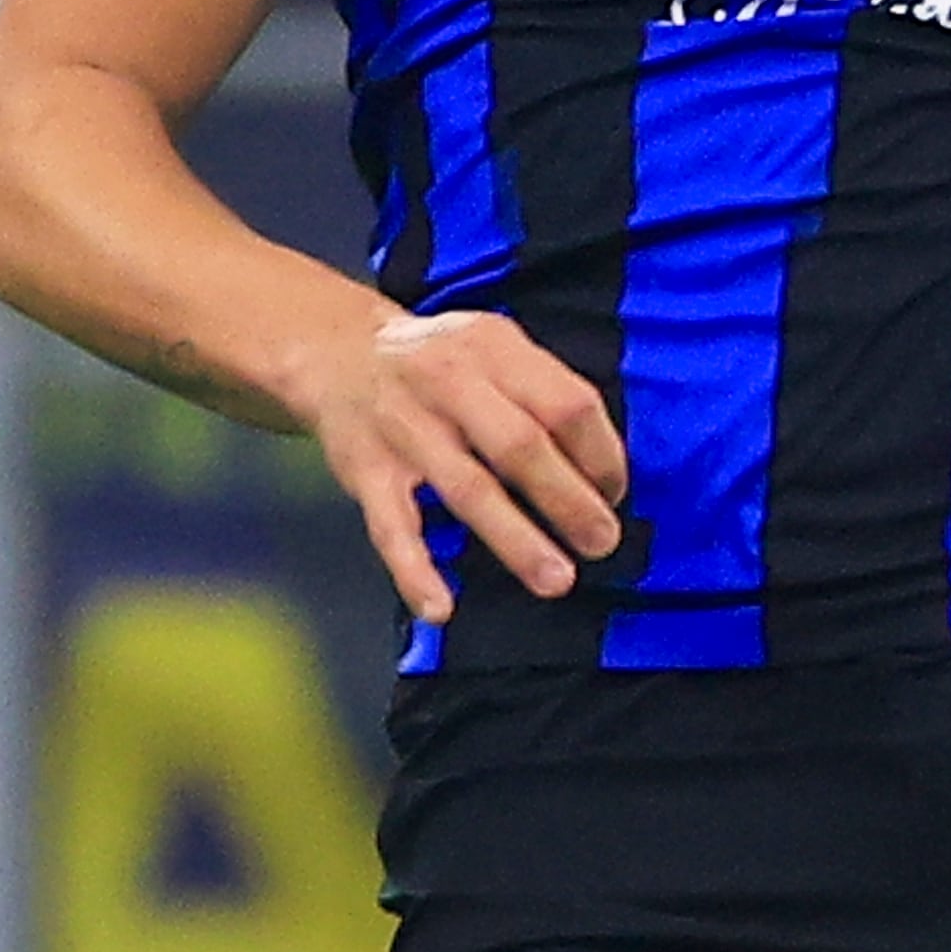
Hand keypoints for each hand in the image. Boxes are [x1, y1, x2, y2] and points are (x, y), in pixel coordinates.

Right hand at [290, 307, 629, 622]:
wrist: (335, 352)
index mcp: (495, 348)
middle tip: (602, 542)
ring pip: (468, 489)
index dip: (601, 454)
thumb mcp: (495, 344)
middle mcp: (449, 382)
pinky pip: (391, 527)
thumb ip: (543, 390)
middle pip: (521, 446)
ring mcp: (403, 427)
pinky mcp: (364, 470)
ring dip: (516, 541)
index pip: (567, 403)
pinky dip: (414, 571)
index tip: (615, 492)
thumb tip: (602, 466)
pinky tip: (440, 607)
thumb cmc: (442, 359)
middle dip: (570, 501)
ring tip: (556, 579)